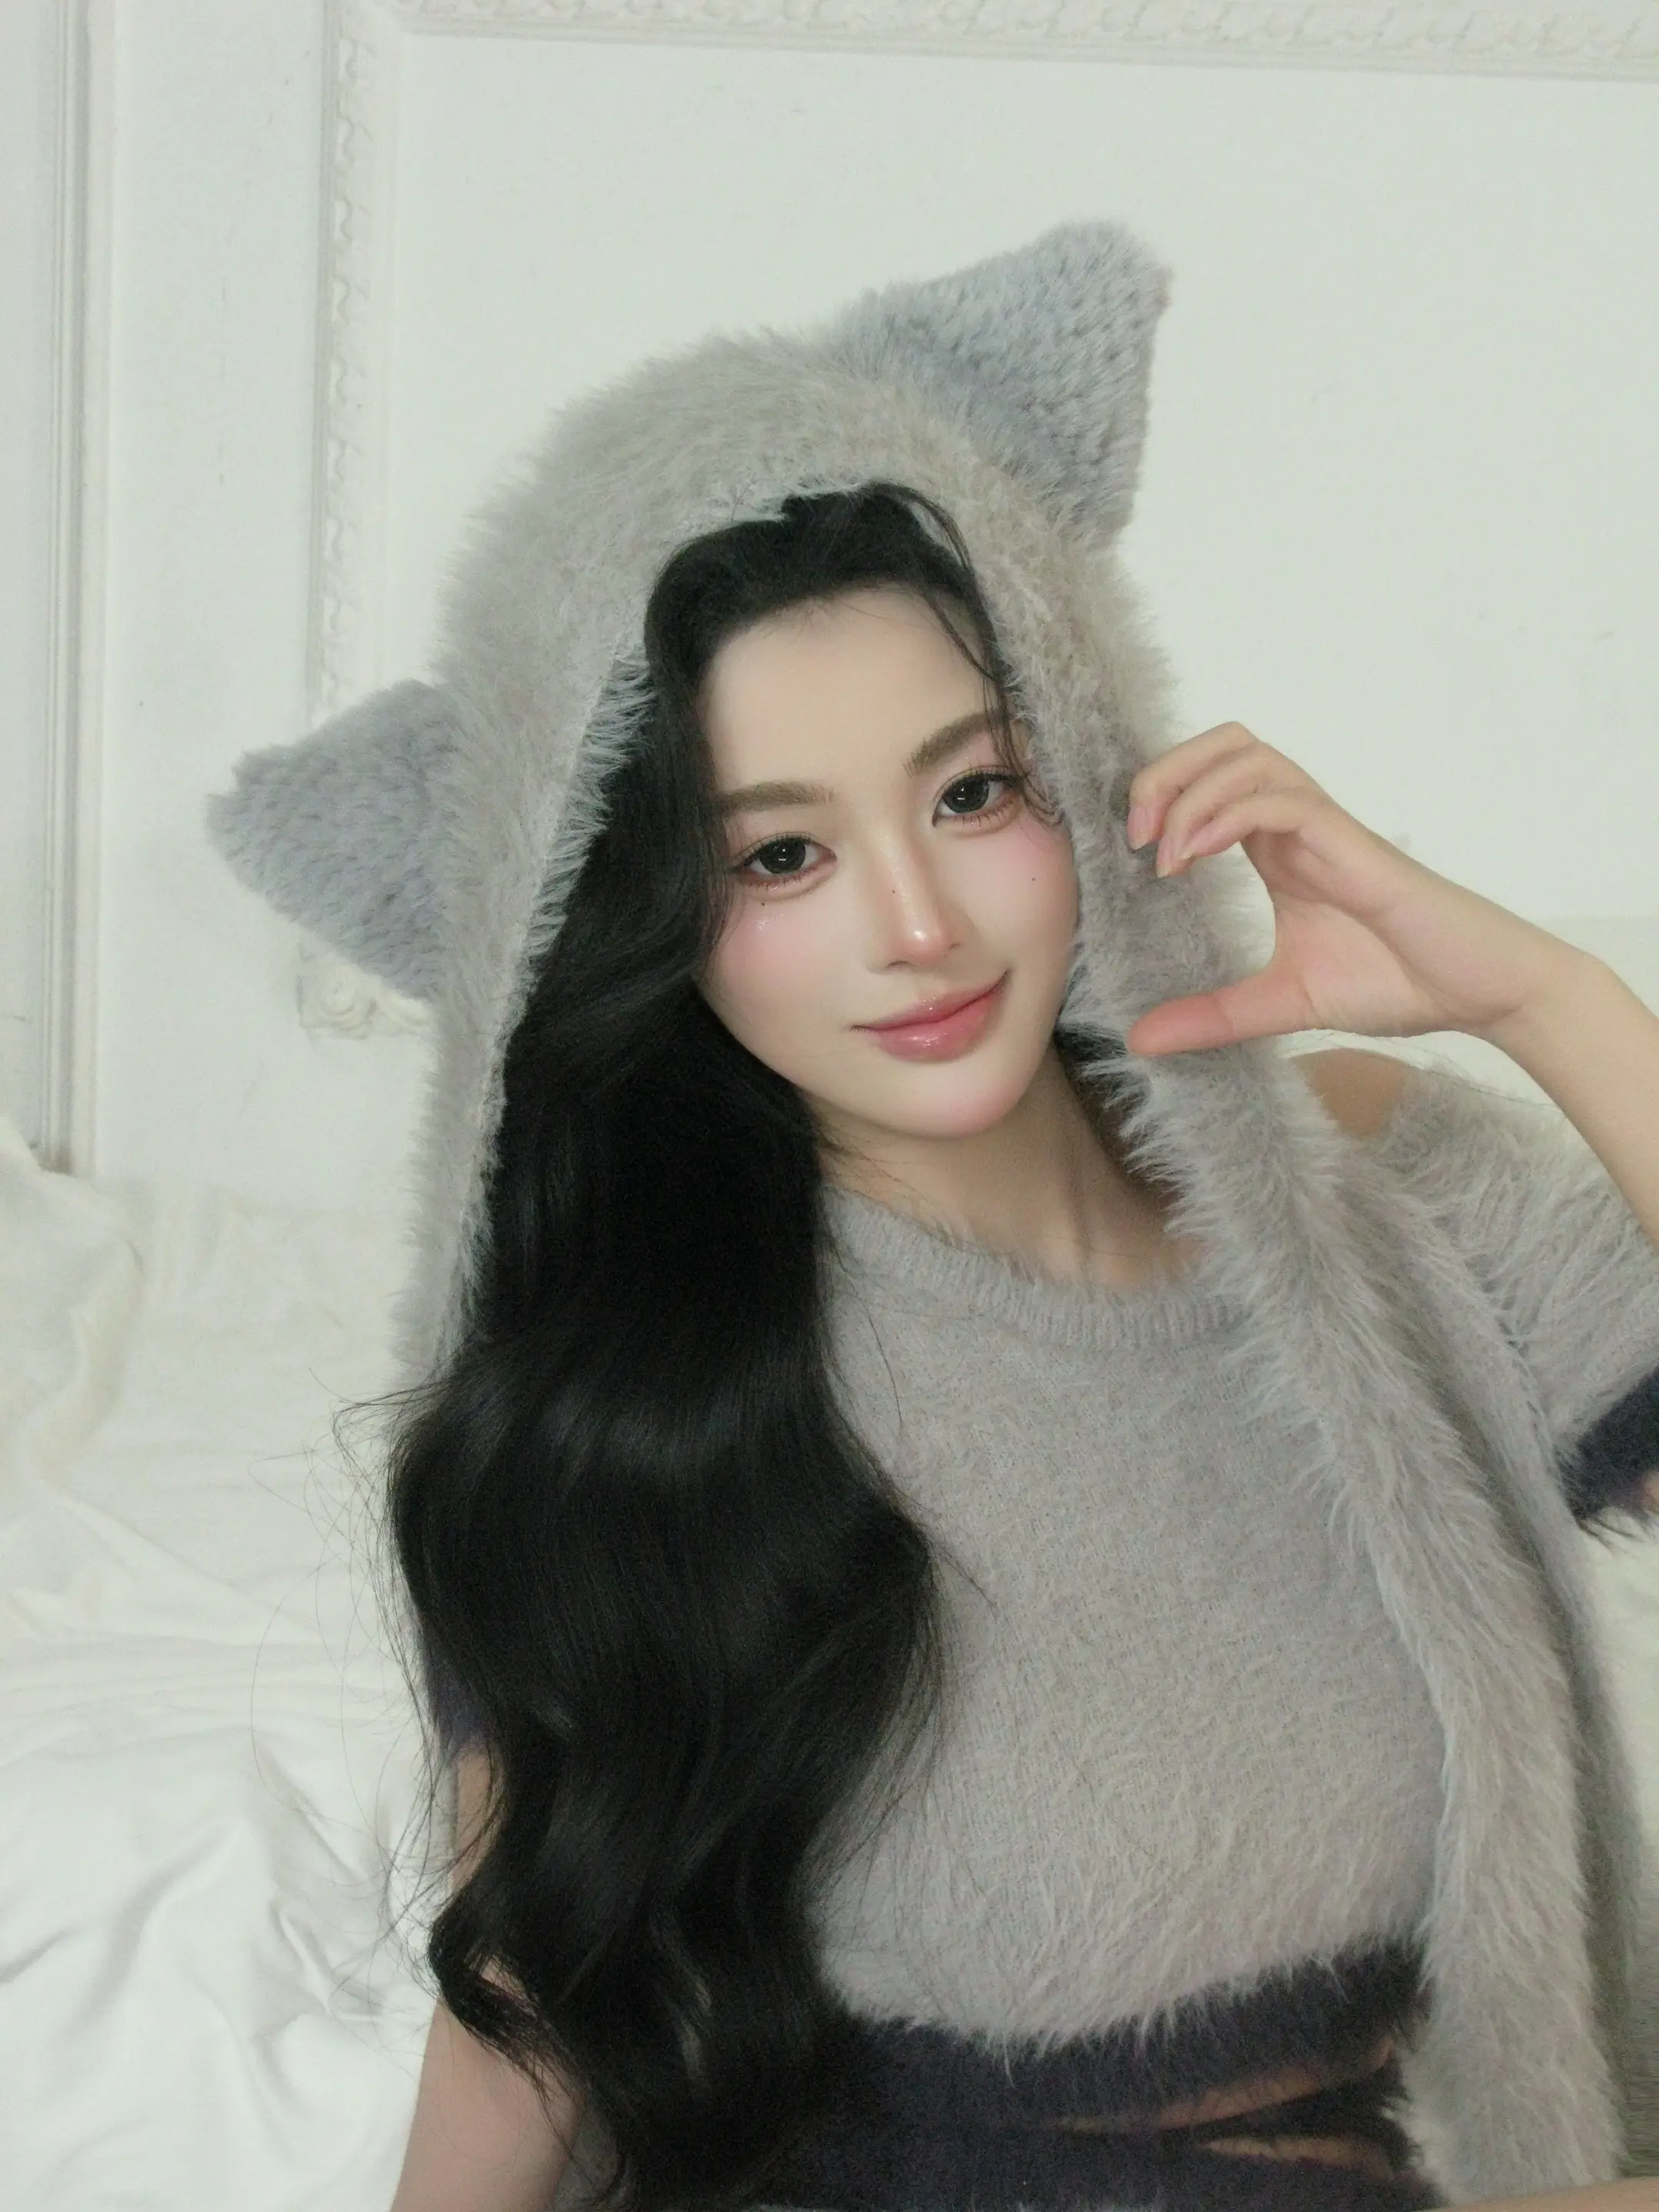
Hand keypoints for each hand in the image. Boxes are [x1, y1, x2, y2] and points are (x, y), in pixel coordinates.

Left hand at [1120, 724, 1586, 1058]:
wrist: (1476, 993)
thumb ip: (1214, 1017)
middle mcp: (1298, 825)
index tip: (1130, 854)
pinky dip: (1227, 815)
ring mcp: (1326, 829)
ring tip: (1163, 854)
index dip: (1159, 796)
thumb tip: (1139, 1039)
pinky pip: (1282, 800)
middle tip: (1134, 836)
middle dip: (1164, 772)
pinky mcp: (1352, 844)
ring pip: (1248, 757)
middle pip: (1223, 745)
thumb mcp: (1281, 1005)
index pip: (1208, 780)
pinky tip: (1197, 856)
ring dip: (1190, 792)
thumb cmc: (1396, 982)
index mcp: (1278, 849)